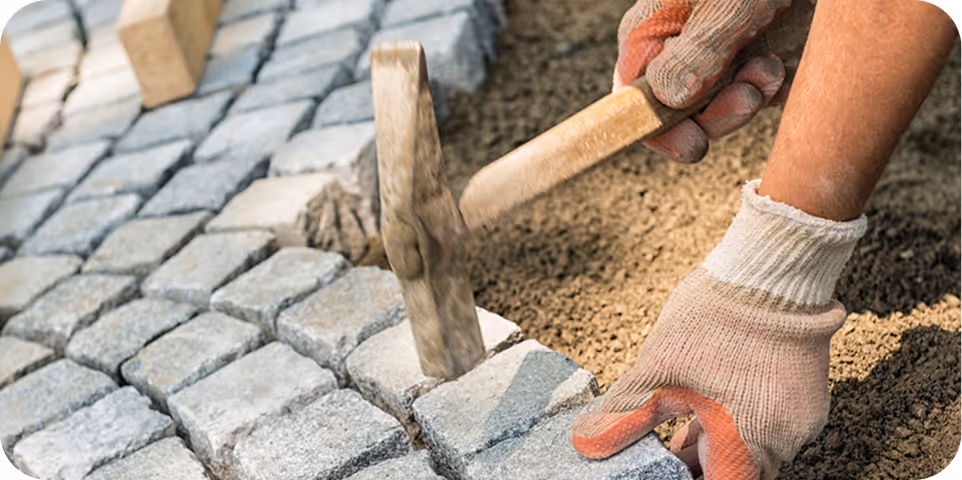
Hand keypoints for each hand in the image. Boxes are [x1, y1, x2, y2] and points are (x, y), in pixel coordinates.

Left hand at [571, 180, 866, 479]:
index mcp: (747, 441)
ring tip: (682, 435)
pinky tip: (713, 410)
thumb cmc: (714, 319)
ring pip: (756, 452)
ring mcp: (801, 420)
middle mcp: (783, 440)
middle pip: (738, 472)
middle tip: (666, 454)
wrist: (770, 270)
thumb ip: (624, 415)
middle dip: (700, 466)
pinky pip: (774, 428)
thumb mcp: (657, 369)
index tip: (664, 469)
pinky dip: (743, 426)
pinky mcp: (809, 399)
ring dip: (720, 447)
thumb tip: (588, 444)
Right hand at [615, 0, 791, 162]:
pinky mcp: (746, 64)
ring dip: (748, 100)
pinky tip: (782, 69)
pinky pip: (750, 100)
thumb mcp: (729, 4)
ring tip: (770, 68)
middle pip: (678, 116)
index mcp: (649, 36)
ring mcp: (711, 61)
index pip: (632, 105)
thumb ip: (698, 51)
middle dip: (716, 115)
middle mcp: (674, 53)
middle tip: (750, 95)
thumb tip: (666, 98)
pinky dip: (768, 94)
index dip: (657, 132)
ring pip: (717, 112)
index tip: (693, 144)